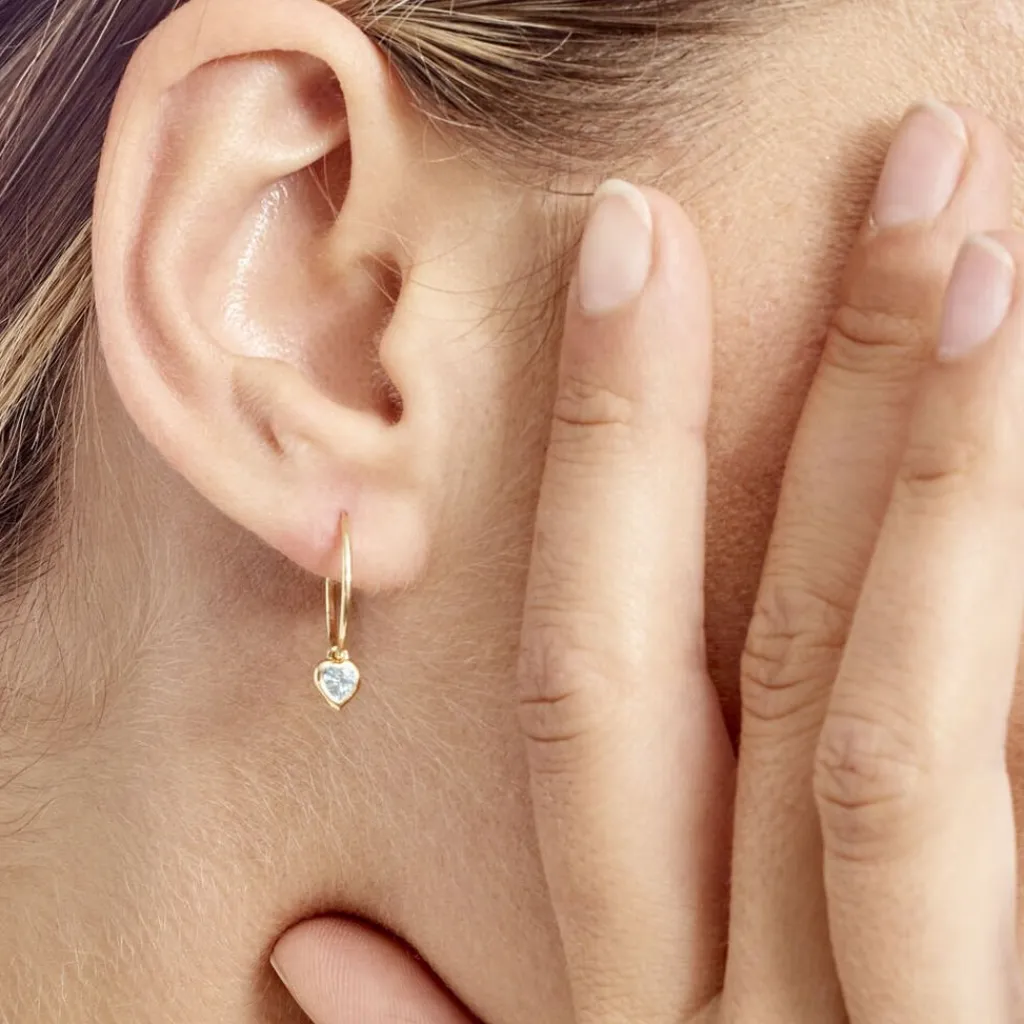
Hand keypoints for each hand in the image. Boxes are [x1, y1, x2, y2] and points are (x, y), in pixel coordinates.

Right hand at [271, 101, 1023, 1021]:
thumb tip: (314, 954)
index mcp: (632, 1015)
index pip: (591, 674)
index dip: (606, 447)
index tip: (633, 246)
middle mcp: (753, 1011)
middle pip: (773, 653)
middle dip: (823, 398)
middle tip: (910, 184)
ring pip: (904, 718)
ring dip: (947, 474)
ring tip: (991, 266)